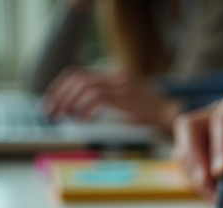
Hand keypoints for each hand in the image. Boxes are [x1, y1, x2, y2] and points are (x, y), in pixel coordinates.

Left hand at [43, 68, 182, 129]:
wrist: (171, 114)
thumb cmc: (148, 114)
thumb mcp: (122, 103)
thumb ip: (103, 101)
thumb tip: (76, 111)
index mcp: (112, 74)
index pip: (77, 73)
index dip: (60, 88)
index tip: (51, 104)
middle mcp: (114, 74)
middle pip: (77, 77)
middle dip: (59, 95)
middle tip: (51, 113)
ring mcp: (120, 83)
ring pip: (84, 85)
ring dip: (69, 101)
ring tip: (65, 117)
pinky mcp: (125, 94)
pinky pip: (98, 96)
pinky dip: (86, 108)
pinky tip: (83, 119)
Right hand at [173, 84, 222, 203]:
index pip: (222, 120)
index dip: (219, 146)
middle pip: (190, 131)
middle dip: (196, 162)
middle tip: (212, 187)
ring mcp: (217, 139)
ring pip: (189, 157)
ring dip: (208, 183)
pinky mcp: (216, 162)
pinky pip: (200, 176)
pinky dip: (213, 192)